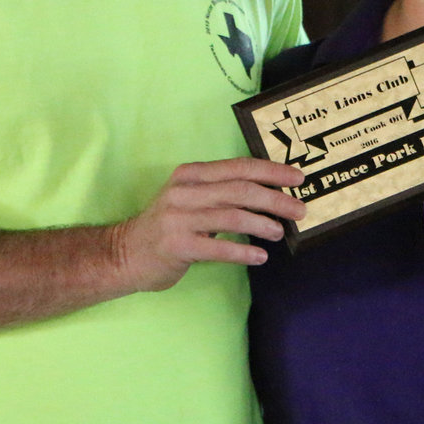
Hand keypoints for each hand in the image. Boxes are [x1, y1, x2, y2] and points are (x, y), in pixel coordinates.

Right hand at [112, 157, 305, 291]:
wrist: (125, 253)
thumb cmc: (168, 226)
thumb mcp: (190, 199)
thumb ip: (222, 193)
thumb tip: (270, 195)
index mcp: (191, 174)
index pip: (238, 167)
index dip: (271, 171)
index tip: (297, 178)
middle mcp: (184, 191)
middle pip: (240, 190)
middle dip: (275, 199)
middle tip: (299, 210)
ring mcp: (178, 218)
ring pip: (232, 216)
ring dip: (262, 224)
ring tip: (279, 232)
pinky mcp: (176, 245)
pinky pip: (218, 248)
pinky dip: (243, 252)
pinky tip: (259, 256)